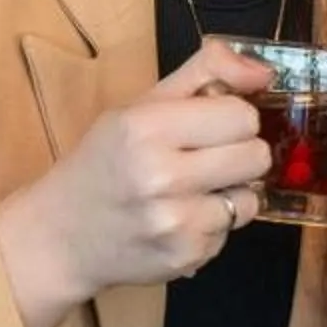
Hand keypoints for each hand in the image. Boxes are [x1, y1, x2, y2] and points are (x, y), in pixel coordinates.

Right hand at [0, 41, 273, 326]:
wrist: (61, 235)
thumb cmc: (104, 162)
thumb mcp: (140, 106)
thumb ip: (205, 73)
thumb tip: (265, 70)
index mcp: (145, 128)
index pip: (241, 116)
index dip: (233, 118)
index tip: (213, 125)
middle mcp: (160, 176)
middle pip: (257, 155)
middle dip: (240, 153)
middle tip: (208, 158)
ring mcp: (175, 222)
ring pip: (250, 198)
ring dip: (230, 193)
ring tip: (192, 191)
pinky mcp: (186, 256)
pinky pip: (231, 231)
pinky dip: (213, 224)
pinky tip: (180, 219)